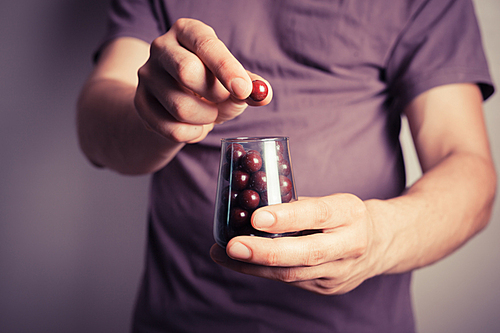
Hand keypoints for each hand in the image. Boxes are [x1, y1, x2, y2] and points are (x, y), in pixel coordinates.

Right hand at [134, 18, 271, 143]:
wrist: (173, 104)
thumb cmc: (208, 84)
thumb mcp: (231, 80)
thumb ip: (249, 86)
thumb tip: (262, 94)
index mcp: (187, 31)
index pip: (206, 45)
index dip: (226, 68)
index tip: (243, 90)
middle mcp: (161, 47)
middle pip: (186, 71)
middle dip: (215, 95)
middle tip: (224, 101)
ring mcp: (147, 75)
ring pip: (180, 106)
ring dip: (206, 118)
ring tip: (211, 115)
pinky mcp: (140, 103)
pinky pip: (170, 128)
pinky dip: (192, 134)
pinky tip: (196, 127)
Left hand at [210, 194, 386, 294]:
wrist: (382, 243)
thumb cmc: (347, 216)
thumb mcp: (331, 201)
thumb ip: (298, 205)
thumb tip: (253, 204)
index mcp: (350, 213)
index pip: (318, 214)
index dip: (287, 217)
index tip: (257, 217)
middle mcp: (349, 244)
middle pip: (306, 253)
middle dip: (264, 252)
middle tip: (232, 247)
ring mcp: (341, 271)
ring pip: (294, 273)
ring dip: (254, 267)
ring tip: (224, 255)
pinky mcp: (329, 287)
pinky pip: (293, 280)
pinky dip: (265, 271)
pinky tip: (243, 263)